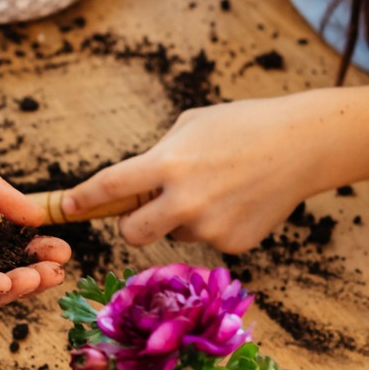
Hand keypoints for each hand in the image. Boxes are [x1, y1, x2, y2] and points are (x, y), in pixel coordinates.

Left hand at [60, 93, 341, 252]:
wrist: (302, 145)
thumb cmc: (242, 125)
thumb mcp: (190, 126)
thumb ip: (159, 156)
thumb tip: (134, 187)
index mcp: (168, 163)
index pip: (110, 188)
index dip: (83, 199)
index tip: (66, 206)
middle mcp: (184, 201)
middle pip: (132, 233)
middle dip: (131, 224)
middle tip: (145, 210)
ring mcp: (210, 227)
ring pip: (174, 234)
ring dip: (182, 218)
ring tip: (217, 188)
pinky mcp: (233, 244)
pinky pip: (207, 239)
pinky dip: (215, 224)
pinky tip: (239, 200)